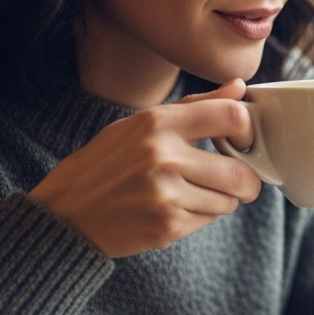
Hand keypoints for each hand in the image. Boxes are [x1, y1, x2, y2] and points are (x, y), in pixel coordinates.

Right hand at [28, 79, 261, 257]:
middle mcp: (163, 157)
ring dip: (220, 200)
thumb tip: (239, 88)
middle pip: (240, 173)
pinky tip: (173, 210)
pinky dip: (199, 217)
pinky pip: (208, 221)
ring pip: (228, 201)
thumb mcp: (141, 124)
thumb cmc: (106, 164)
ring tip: (191, 194)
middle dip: (246, 181)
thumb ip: (194, 107)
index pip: (232, 117)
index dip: (248, 132)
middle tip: (237, 182)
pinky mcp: (166, 227)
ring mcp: (165, 195)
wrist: (65, 214)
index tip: (243, 142)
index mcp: (158, 123)